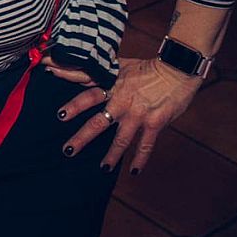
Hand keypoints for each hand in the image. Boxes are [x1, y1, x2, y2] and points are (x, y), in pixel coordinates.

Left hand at [58, 56, 202, 173]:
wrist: (176, 68)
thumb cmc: (145, 68)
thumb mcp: (117, 66)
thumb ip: (94, 73)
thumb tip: (65, 69)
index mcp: (112, 86)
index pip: (88, 96)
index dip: (74, 106)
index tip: (60, 116)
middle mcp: (122, 101)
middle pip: (98, 122)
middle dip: (82, 138)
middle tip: (68, 151)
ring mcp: (139, 114)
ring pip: (121, 139)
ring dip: (111, 155)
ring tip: (103, 168)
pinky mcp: (155, 122)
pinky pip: (146, 144)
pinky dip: (140, 158)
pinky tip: (134, 171)